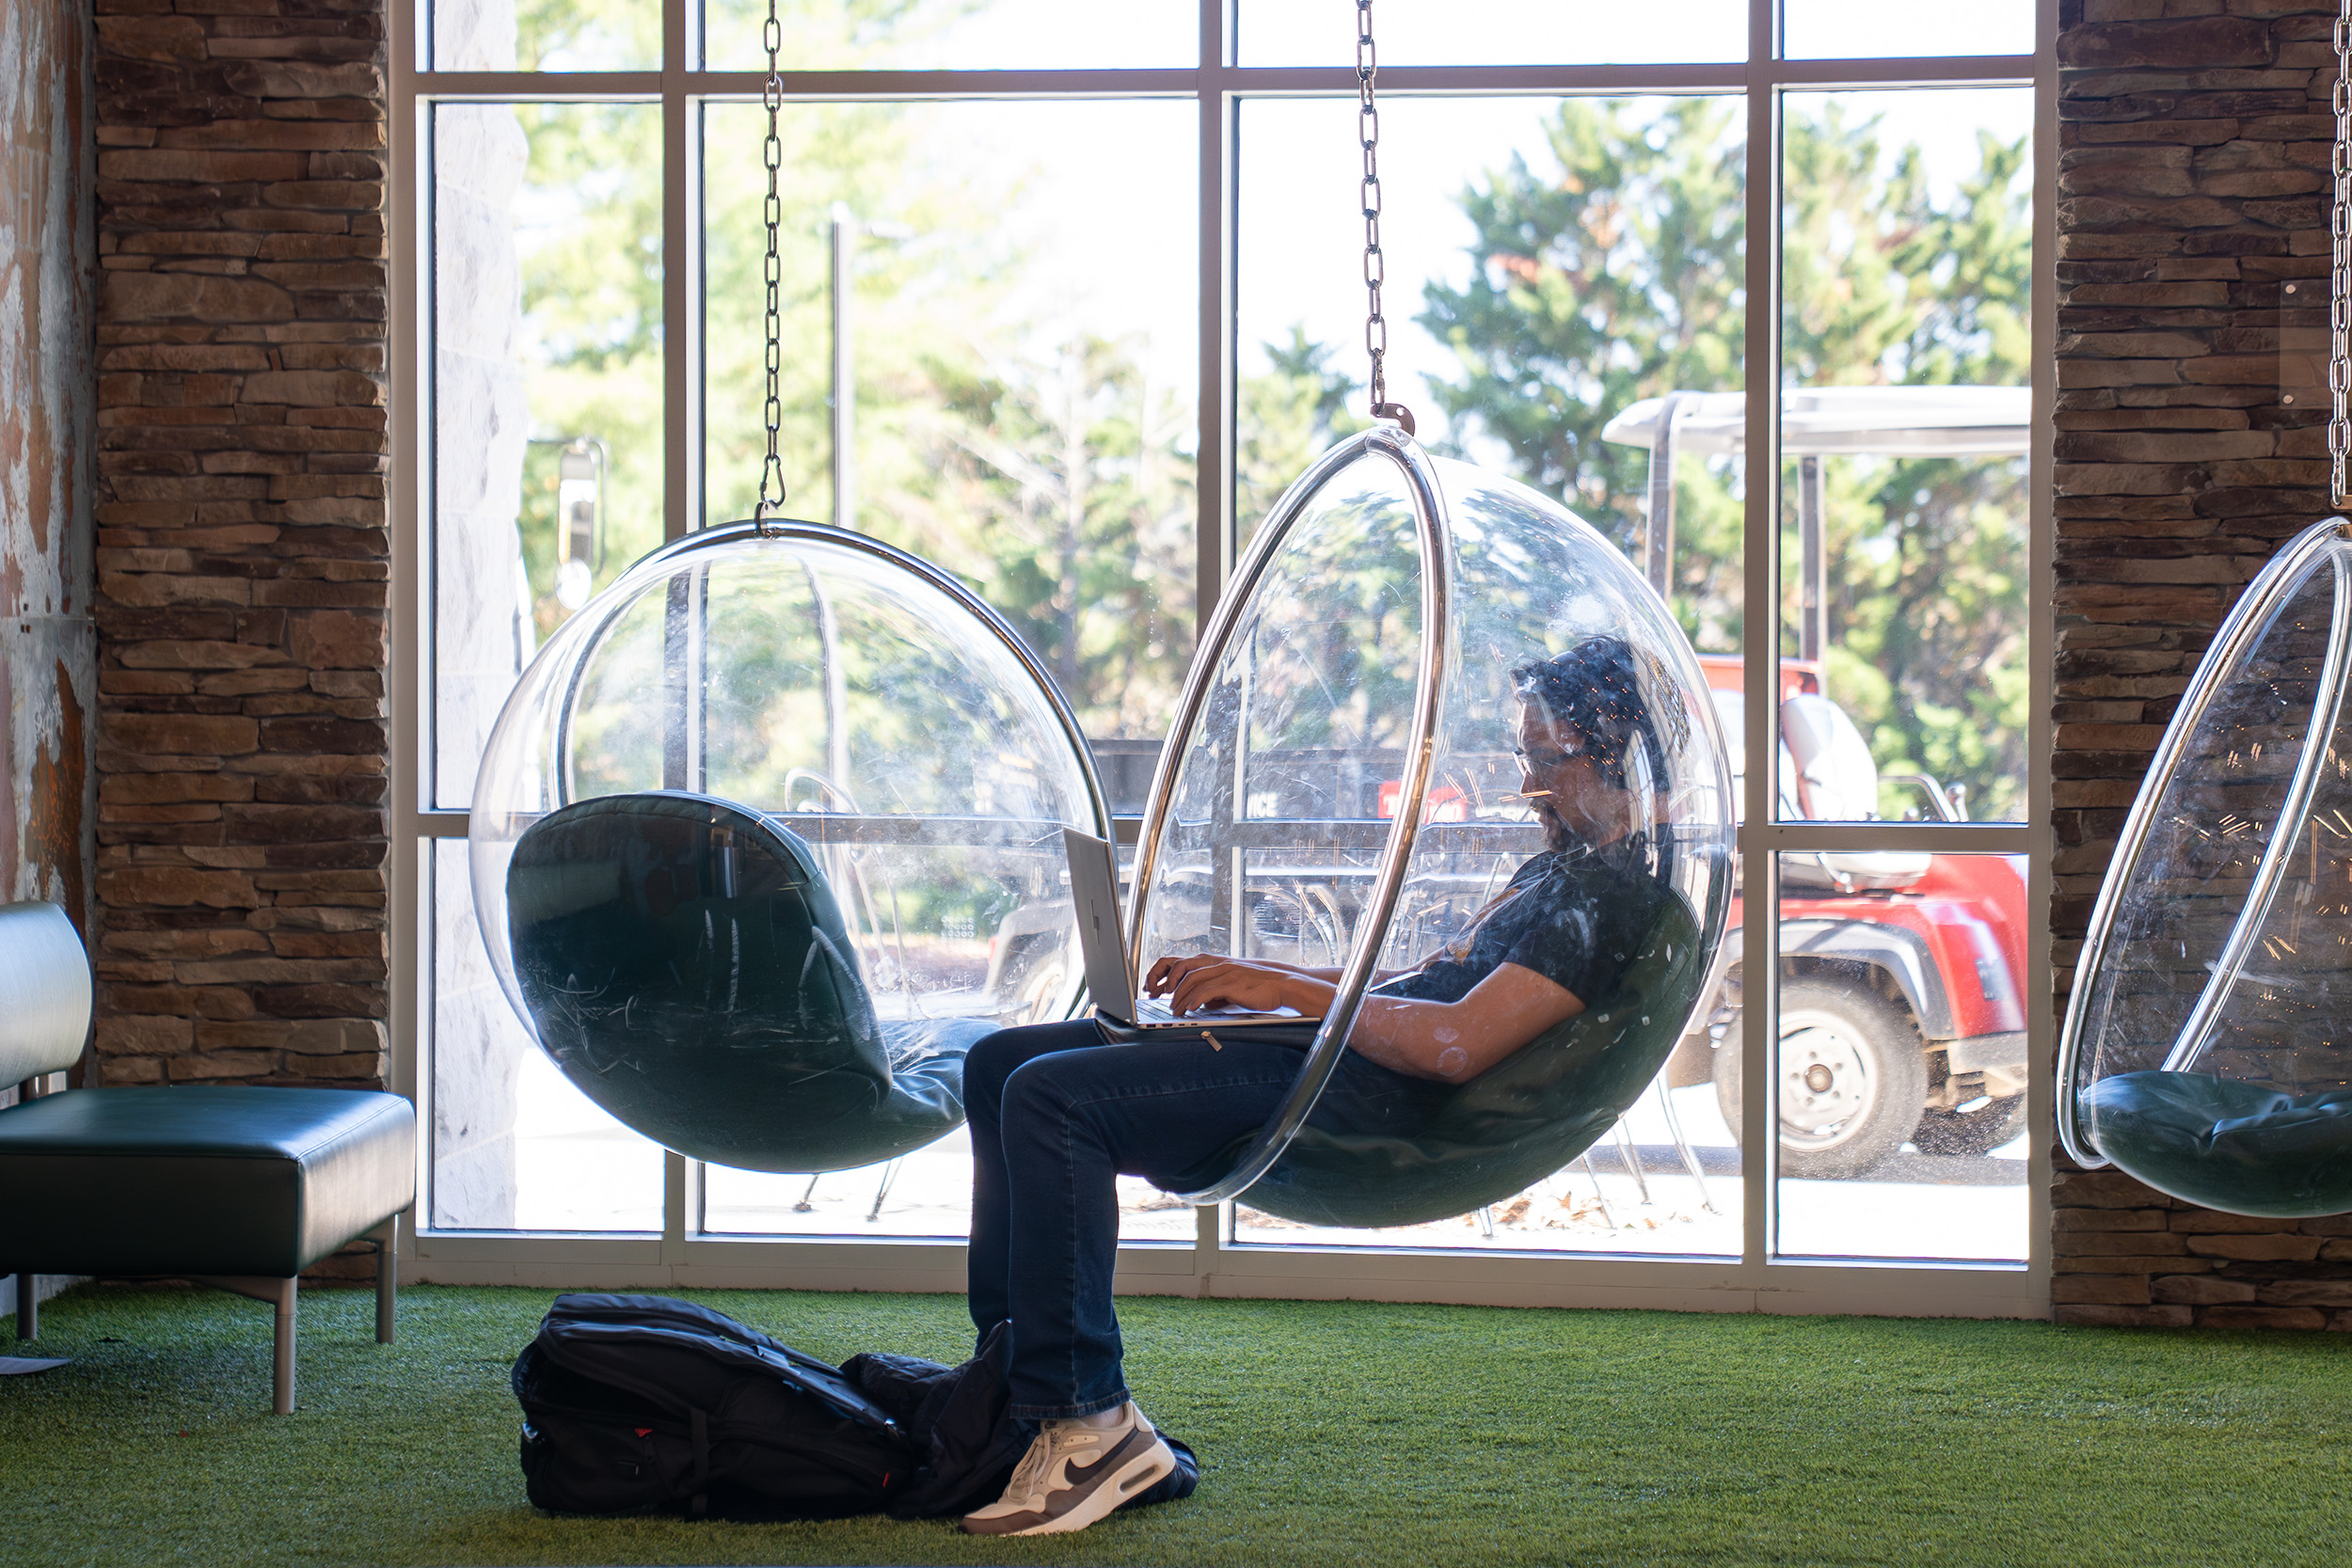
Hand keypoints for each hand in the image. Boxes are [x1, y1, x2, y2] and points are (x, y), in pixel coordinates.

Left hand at [1144, 953, 1333, 1016]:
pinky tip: (1189, 1010)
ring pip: (1191, 981)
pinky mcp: (1232, 983)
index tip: (1155, 988)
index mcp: (1214, 962)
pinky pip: (1207, 991)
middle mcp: (1216, 963)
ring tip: (1173, 1010)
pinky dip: (1194, 1000)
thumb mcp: (1231, 987)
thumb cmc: (1258, 987)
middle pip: (1180, 967)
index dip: (1164, 974)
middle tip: (1157, 997)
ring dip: (1179, 997)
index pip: (1181, 962)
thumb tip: (1198, 1003)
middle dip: (1165, 983)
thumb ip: (1214, 991)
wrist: (1283, 985)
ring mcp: (1224, 972)